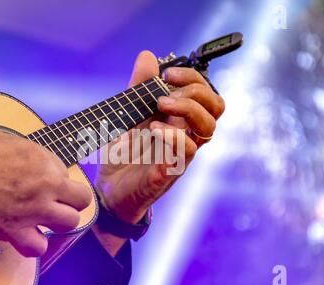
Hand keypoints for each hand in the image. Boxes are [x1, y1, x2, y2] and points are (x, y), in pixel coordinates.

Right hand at [0, 127, 91, 256]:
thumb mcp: (2, 137)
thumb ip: (23, 151)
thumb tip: (24, 157)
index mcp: (44, 160)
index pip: (66, 172)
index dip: (55, 176)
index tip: (42, 178)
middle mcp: (47, 186)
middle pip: (81, 199)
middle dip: (70, 199)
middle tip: (54, 200)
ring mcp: (34, 211)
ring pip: (69, 222)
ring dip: (58, 221)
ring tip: (42, 218)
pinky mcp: (15, 231)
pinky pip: (37, 247)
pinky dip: (33, 244)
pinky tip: (26, 236)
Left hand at [96, 50, 224, 223]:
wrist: (107, 189)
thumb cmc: (122, 154)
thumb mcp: (127, 114)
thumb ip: (139, 87)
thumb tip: (148, 55)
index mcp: (179, 120)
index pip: (206, 94)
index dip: (194, 78)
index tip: (169, 73)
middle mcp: (185, 136)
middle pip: (216, 108)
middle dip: (196, 91)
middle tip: (167, 91)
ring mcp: (180, 155)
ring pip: (208, 129)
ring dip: (188, 109)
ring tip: (161, 104)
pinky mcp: (169, 172)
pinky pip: (186, 152)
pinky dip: (173, 134)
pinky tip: (154, 129)